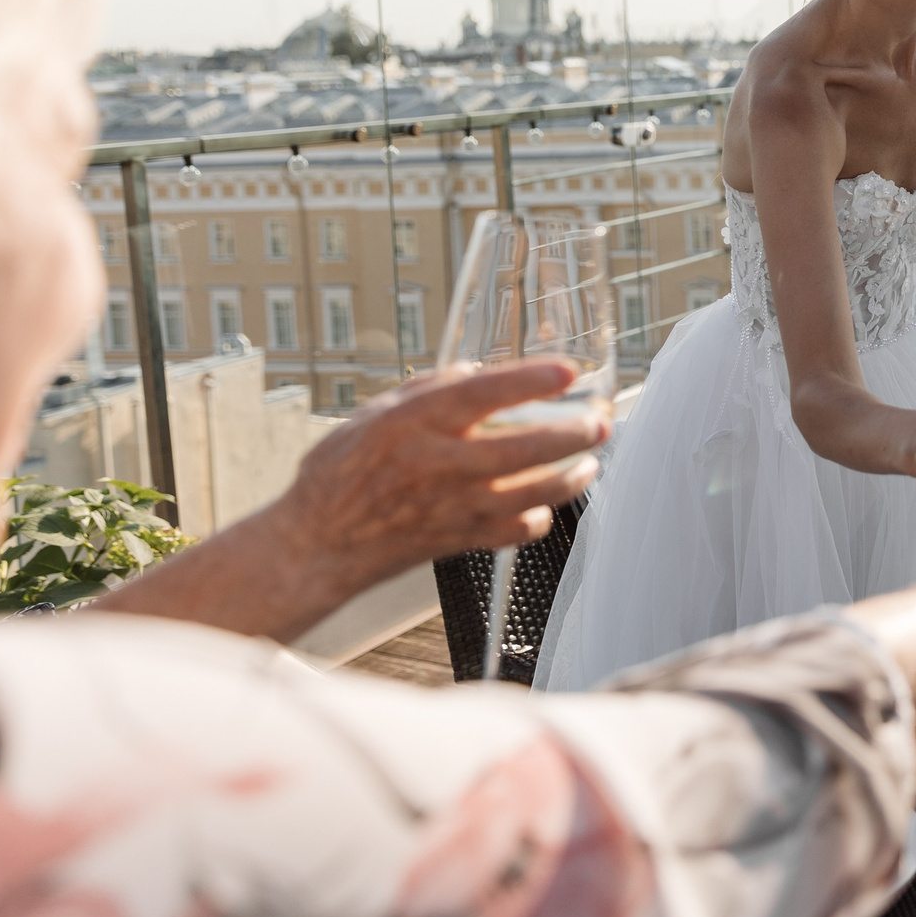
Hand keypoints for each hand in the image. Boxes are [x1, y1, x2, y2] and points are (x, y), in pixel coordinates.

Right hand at [278, 358, 605, 585]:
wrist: (317, 545)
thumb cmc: (340, 474)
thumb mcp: (372, 415)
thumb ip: (427, 389)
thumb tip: (475, 371)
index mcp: (412, 426)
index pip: (479, 395)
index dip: (527, 380)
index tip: (566, 371)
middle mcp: (438, 466)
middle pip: (521, 449)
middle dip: (569, 435)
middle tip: (598, 422)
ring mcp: (453, 508)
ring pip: (532, 494)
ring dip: (570, 477)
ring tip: (589, 462)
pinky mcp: (461, 541)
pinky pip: (517, 531)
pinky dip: (538, 517)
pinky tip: (545, 503)